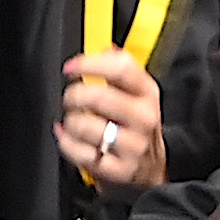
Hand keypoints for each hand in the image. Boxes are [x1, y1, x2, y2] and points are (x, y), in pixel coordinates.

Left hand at [56, 44, 169, 189]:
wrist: (151, 170)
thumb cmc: (135, 127)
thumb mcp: (136, 95)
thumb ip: (120, 70)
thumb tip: (106, 48)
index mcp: (147, 93)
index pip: (121, 68)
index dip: (89, 63)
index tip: (71, 68)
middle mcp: (144, 118)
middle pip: (98, 96)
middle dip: (73, 96)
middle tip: (71, 100)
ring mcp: (133, 145)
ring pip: (84, 125)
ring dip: (70, 123)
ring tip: (75, 124)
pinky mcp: (119, 170)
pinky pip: (80, 153)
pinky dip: (68, 145)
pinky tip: (72, 141)